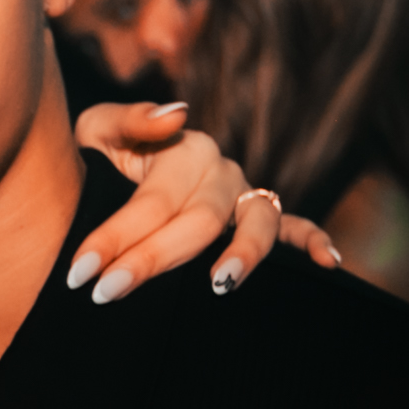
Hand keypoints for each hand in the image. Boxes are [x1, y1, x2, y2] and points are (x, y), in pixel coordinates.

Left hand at [70, 102, 342, 301]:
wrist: (113, 166)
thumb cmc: (103, 152)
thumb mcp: (98, 130)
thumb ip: (129, 120)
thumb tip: (178, 115)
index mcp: (185, 150)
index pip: (151, 201)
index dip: (114, 237)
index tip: (80, 272)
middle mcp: (222, 171)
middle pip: (198, 221)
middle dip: (152, 260)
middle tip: (107, 294)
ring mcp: (244, 194)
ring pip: (257, 222)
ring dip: (245, 252)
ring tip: (220, 284)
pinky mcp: (259, 213)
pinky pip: (294, 226)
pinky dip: (314, 240)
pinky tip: (328, 262)